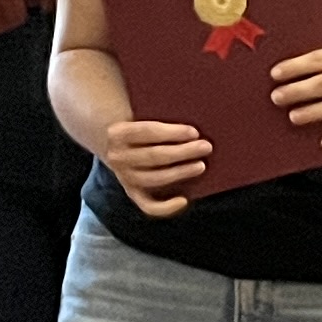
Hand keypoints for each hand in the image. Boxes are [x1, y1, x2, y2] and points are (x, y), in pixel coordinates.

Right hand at [93, 115, 211, 220]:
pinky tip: (184, 200)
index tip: (194, 132)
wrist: (116, 144)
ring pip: (154, 179)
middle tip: (206, 147)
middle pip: (153, 156)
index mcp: (117, 133)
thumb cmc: (140, 126)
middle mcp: (117, 157)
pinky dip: (165, 207)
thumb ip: (159, 115)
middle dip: (182, 152)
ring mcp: (124, 177)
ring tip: (201, 166)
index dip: (172, 133)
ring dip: (179, 173)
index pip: (147, 131)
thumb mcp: (141, 115)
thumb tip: (190, 121)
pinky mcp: (132, 192)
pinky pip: (148, 205)